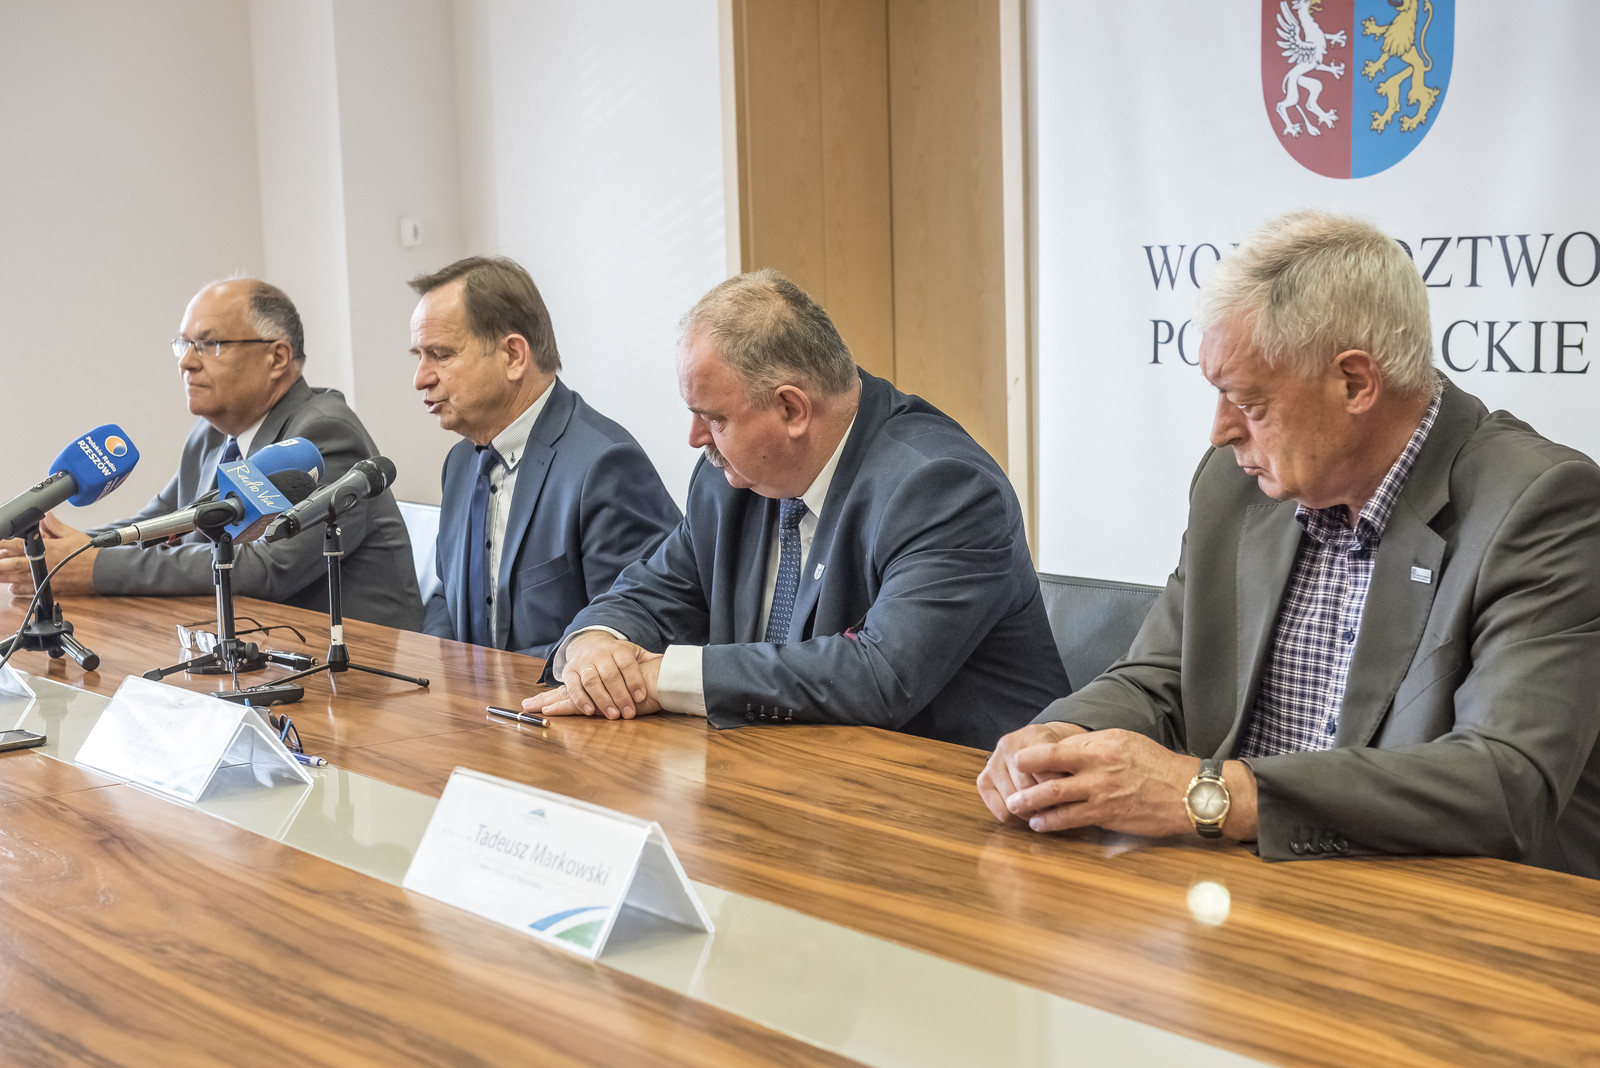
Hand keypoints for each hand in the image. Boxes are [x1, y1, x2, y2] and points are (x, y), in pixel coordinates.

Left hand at [0, 512, 97, 596]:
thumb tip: (45, 515)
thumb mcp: (71, 534)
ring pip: (16, 579)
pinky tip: (11, 586)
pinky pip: (29, 590)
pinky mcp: (49, 587)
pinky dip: (18, 589)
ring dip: (3, 577)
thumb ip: (54, 525)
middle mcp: (42, 563)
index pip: (17, 545)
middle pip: (11, 565)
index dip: (2, 544)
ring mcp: (44, 577)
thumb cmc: (87, 553)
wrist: (102, 571)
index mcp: (45, 549)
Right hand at [524, 631, 662, 718]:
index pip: (627, 663)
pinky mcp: (569, 671)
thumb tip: (673, 668)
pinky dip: (580, 699)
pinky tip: (590, 712)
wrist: (587, 642)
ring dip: (602, 699)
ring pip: (591, 680)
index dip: (635, 680)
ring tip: (612, 716)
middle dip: (620, 695)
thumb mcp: (634, 653)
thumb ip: (651, 661)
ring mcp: (583, 662)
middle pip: (610, 674)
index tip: (642, 697)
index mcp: (618, 649)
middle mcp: (600, 654)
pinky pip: (572, 686)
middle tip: (629, 713)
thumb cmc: (617, 655)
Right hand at [977, 721, 1086, 824]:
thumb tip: (1073, 792)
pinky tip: (1028, 816)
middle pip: (1028, 789)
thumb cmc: (1058, 751)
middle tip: (1059, 814)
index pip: (1048, 774)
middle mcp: (1009, 745)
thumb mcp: (1071, 751)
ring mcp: (993, 762)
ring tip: (1045, 816)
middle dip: (1046, 806)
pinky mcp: (983, 780)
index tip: (1071, 801)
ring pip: (1014, 802)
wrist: (1040, 742)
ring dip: (1032, 814)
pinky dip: (1016, 820)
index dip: (1061, 792)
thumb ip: (1072, 767)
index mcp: (1034, 735)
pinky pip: (1001, 811)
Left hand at [996, 729, 1257, 839]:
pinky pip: (1071, 819)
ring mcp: (1101, 792)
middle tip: (1007, 787)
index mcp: (1101, 744)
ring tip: (1016, 808)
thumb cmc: (1156, 764)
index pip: (1057, 747)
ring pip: (1054, 798)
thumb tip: (1065, 750)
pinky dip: (1051, 822)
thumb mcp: (1125, 742)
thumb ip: (1094, 745)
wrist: (1187, 792)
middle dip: (1022, 780)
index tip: (1016, 759)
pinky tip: (1039, 824)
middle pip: (1048, 772)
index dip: (1032, 755)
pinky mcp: (1107, 816)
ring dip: (1030, 804)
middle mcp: (1097, 766)